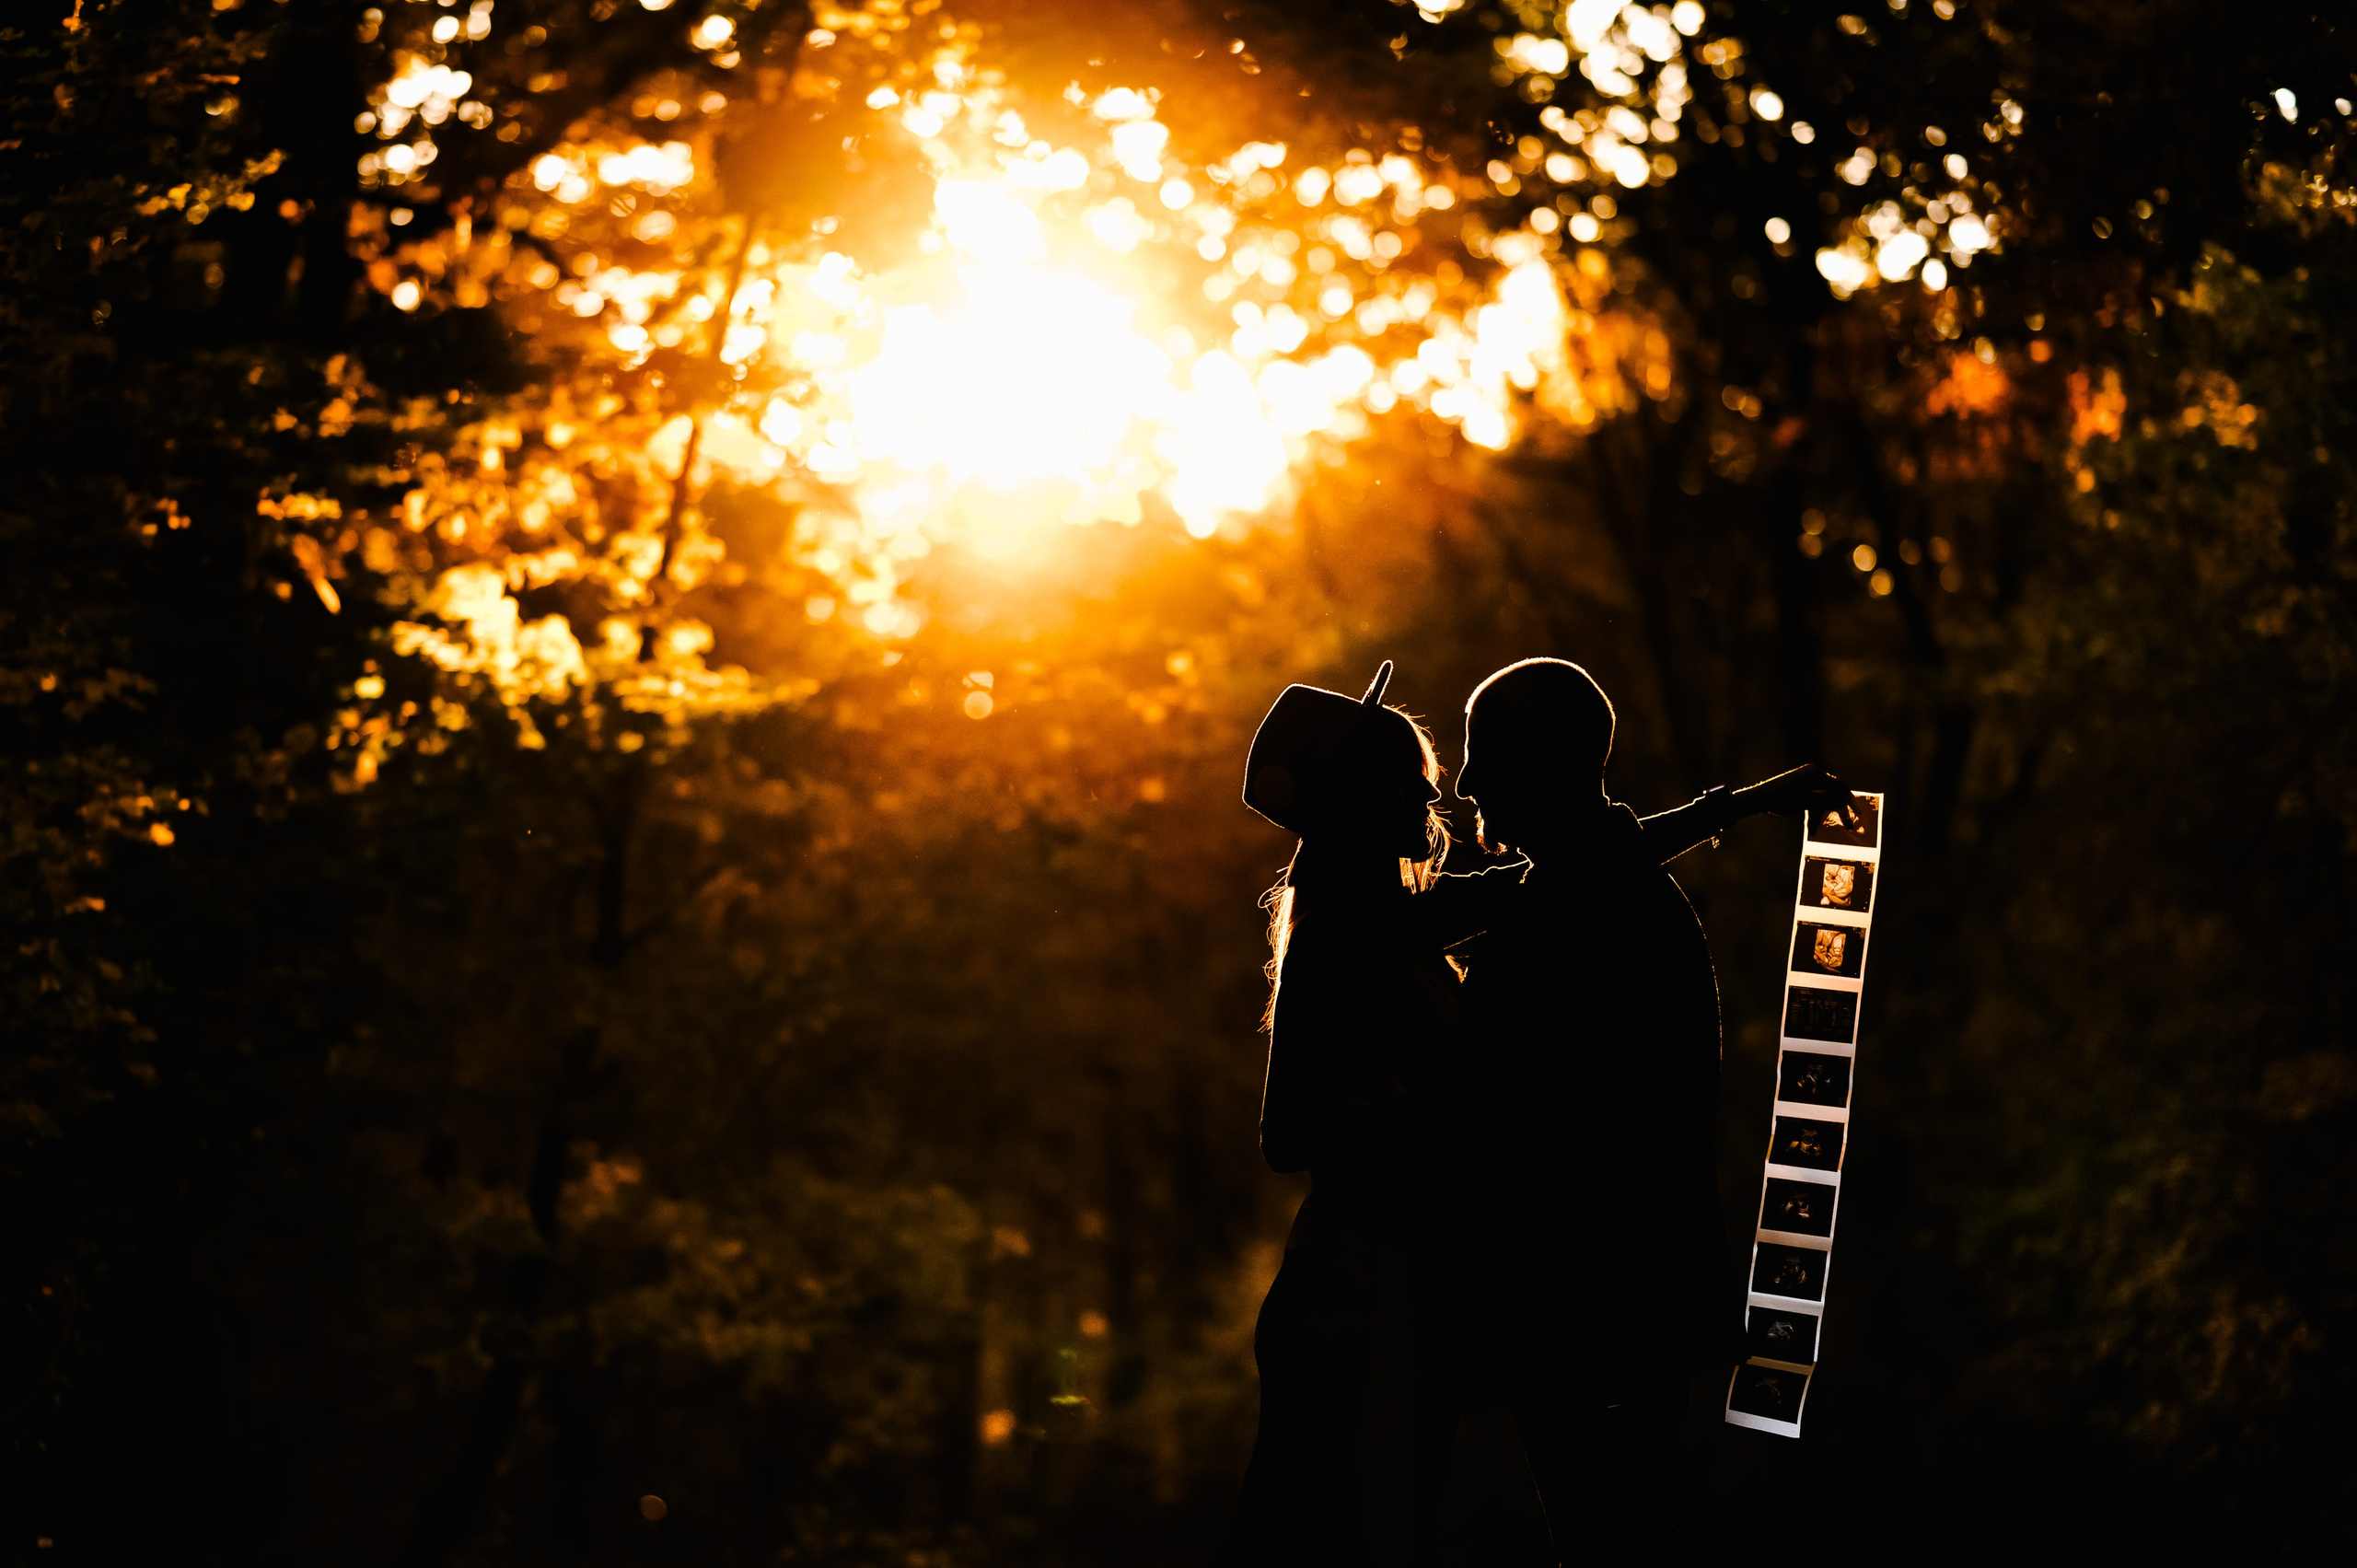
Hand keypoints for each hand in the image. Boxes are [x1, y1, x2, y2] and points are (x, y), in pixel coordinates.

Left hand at [1735, 765, 1861, 826]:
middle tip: (1847, 825)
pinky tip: (1811, 826)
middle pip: (1832, 792)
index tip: (1859, 815)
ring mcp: (1804, 779)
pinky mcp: (1798, 786)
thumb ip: (1828, 801)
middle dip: (1838, 810)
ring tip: (1816, 830)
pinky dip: (1813, 810)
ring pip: (1821, 797)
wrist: (1758, 799)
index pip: (1840, 787)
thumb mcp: (1808, 803)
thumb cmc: (1782, 800)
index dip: (1851, 801)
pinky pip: (1812, 798)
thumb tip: (1845, 799)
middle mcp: (1812, 773)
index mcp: (1815, 774)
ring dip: (1822, 814)